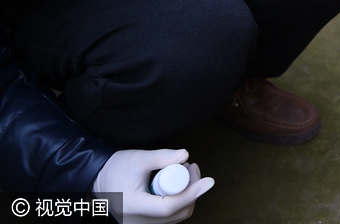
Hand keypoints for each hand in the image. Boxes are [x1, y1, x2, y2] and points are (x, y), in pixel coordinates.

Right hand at [93, 149, 213, 223]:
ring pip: (176, 216)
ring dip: (187, 195)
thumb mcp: (138, 158)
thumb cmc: (116, 168)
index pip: (168, 207)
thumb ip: (162, 157)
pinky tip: (178, 183)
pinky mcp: (145, 222)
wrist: (98, 178)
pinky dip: (179, 201)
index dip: (192, 193)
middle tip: (191, 167)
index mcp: (133, 206)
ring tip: (185, 171)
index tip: (209, 181)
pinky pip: (170, 216)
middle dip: (192, 191)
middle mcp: (137, 221)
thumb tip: (185, 155)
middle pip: (176, 213)